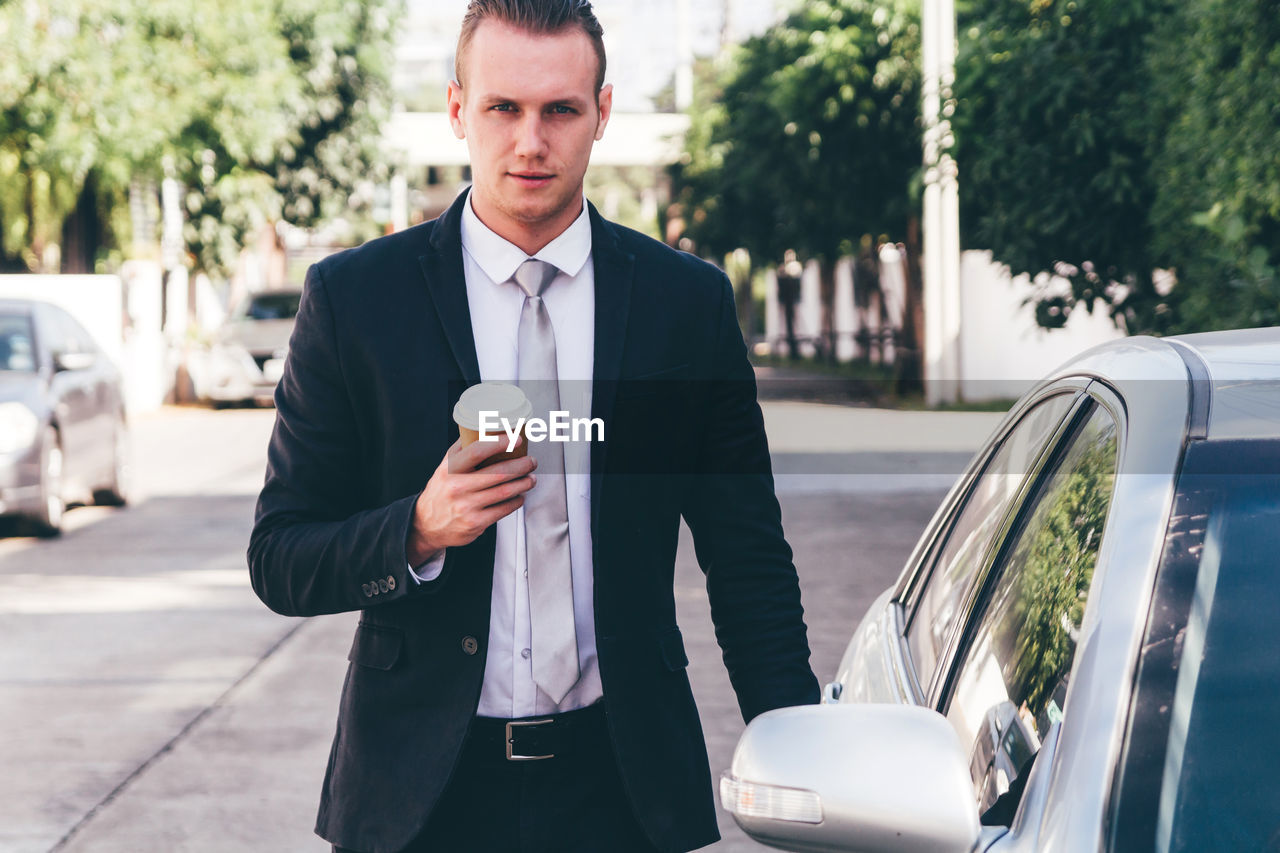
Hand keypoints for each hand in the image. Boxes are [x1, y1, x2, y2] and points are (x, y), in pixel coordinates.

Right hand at [406, 436, 536, 563]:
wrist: (427, 524)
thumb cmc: (441, 491)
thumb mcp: (445, 467)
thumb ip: (461, 449)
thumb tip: (482, 428)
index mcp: (450, 469)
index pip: (477, 451)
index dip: (500, 443)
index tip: (516, 439)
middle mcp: (457, 487)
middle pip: (498, 473)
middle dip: (521, 466)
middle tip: (531, 461)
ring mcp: (467, 506)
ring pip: (505, 492)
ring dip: (523, 483)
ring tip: (531, 478)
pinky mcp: (475, 523)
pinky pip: (503, 510)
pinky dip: (516, 501)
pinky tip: (519, 495)